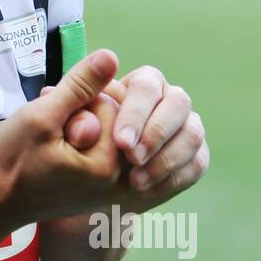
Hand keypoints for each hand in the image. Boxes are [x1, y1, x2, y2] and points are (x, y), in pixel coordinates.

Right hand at [0, 49, 126, 225]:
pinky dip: (87, 142)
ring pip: (110, 130)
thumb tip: (111, 56)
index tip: (51, 124)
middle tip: (50, 132)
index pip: (110, 104)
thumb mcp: (41, 117)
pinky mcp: (108, 188)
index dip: (76, 102)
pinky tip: (65, 150)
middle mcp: (121, 179)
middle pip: (114, 118)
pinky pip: (107, 147)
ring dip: (83, 125)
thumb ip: (78, 85)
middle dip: (82, 113)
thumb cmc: (15, 161)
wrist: (1, 201)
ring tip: (54, 141)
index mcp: (108, 164)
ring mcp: (116, 187)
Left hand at [41, 64, 209, 208]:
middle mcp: (169, 100)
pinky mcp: (193, 156)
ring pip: (192, 135)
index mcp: (142, 82)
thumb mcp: (62, 118)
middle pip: (179, 104)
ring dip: (167, 159)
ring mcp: (185, 127)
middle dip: (156, 133)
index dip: (137, 113)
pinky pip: (197, 164)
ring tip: (135, 182)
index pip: (147, 85)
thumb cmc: (73, 140)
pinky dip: (175, 178)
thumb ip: (73, 95)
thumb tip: (86, 69)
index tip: (120, 142)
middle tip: (132, 159)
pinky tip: (148, 191)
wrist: (87, 179)